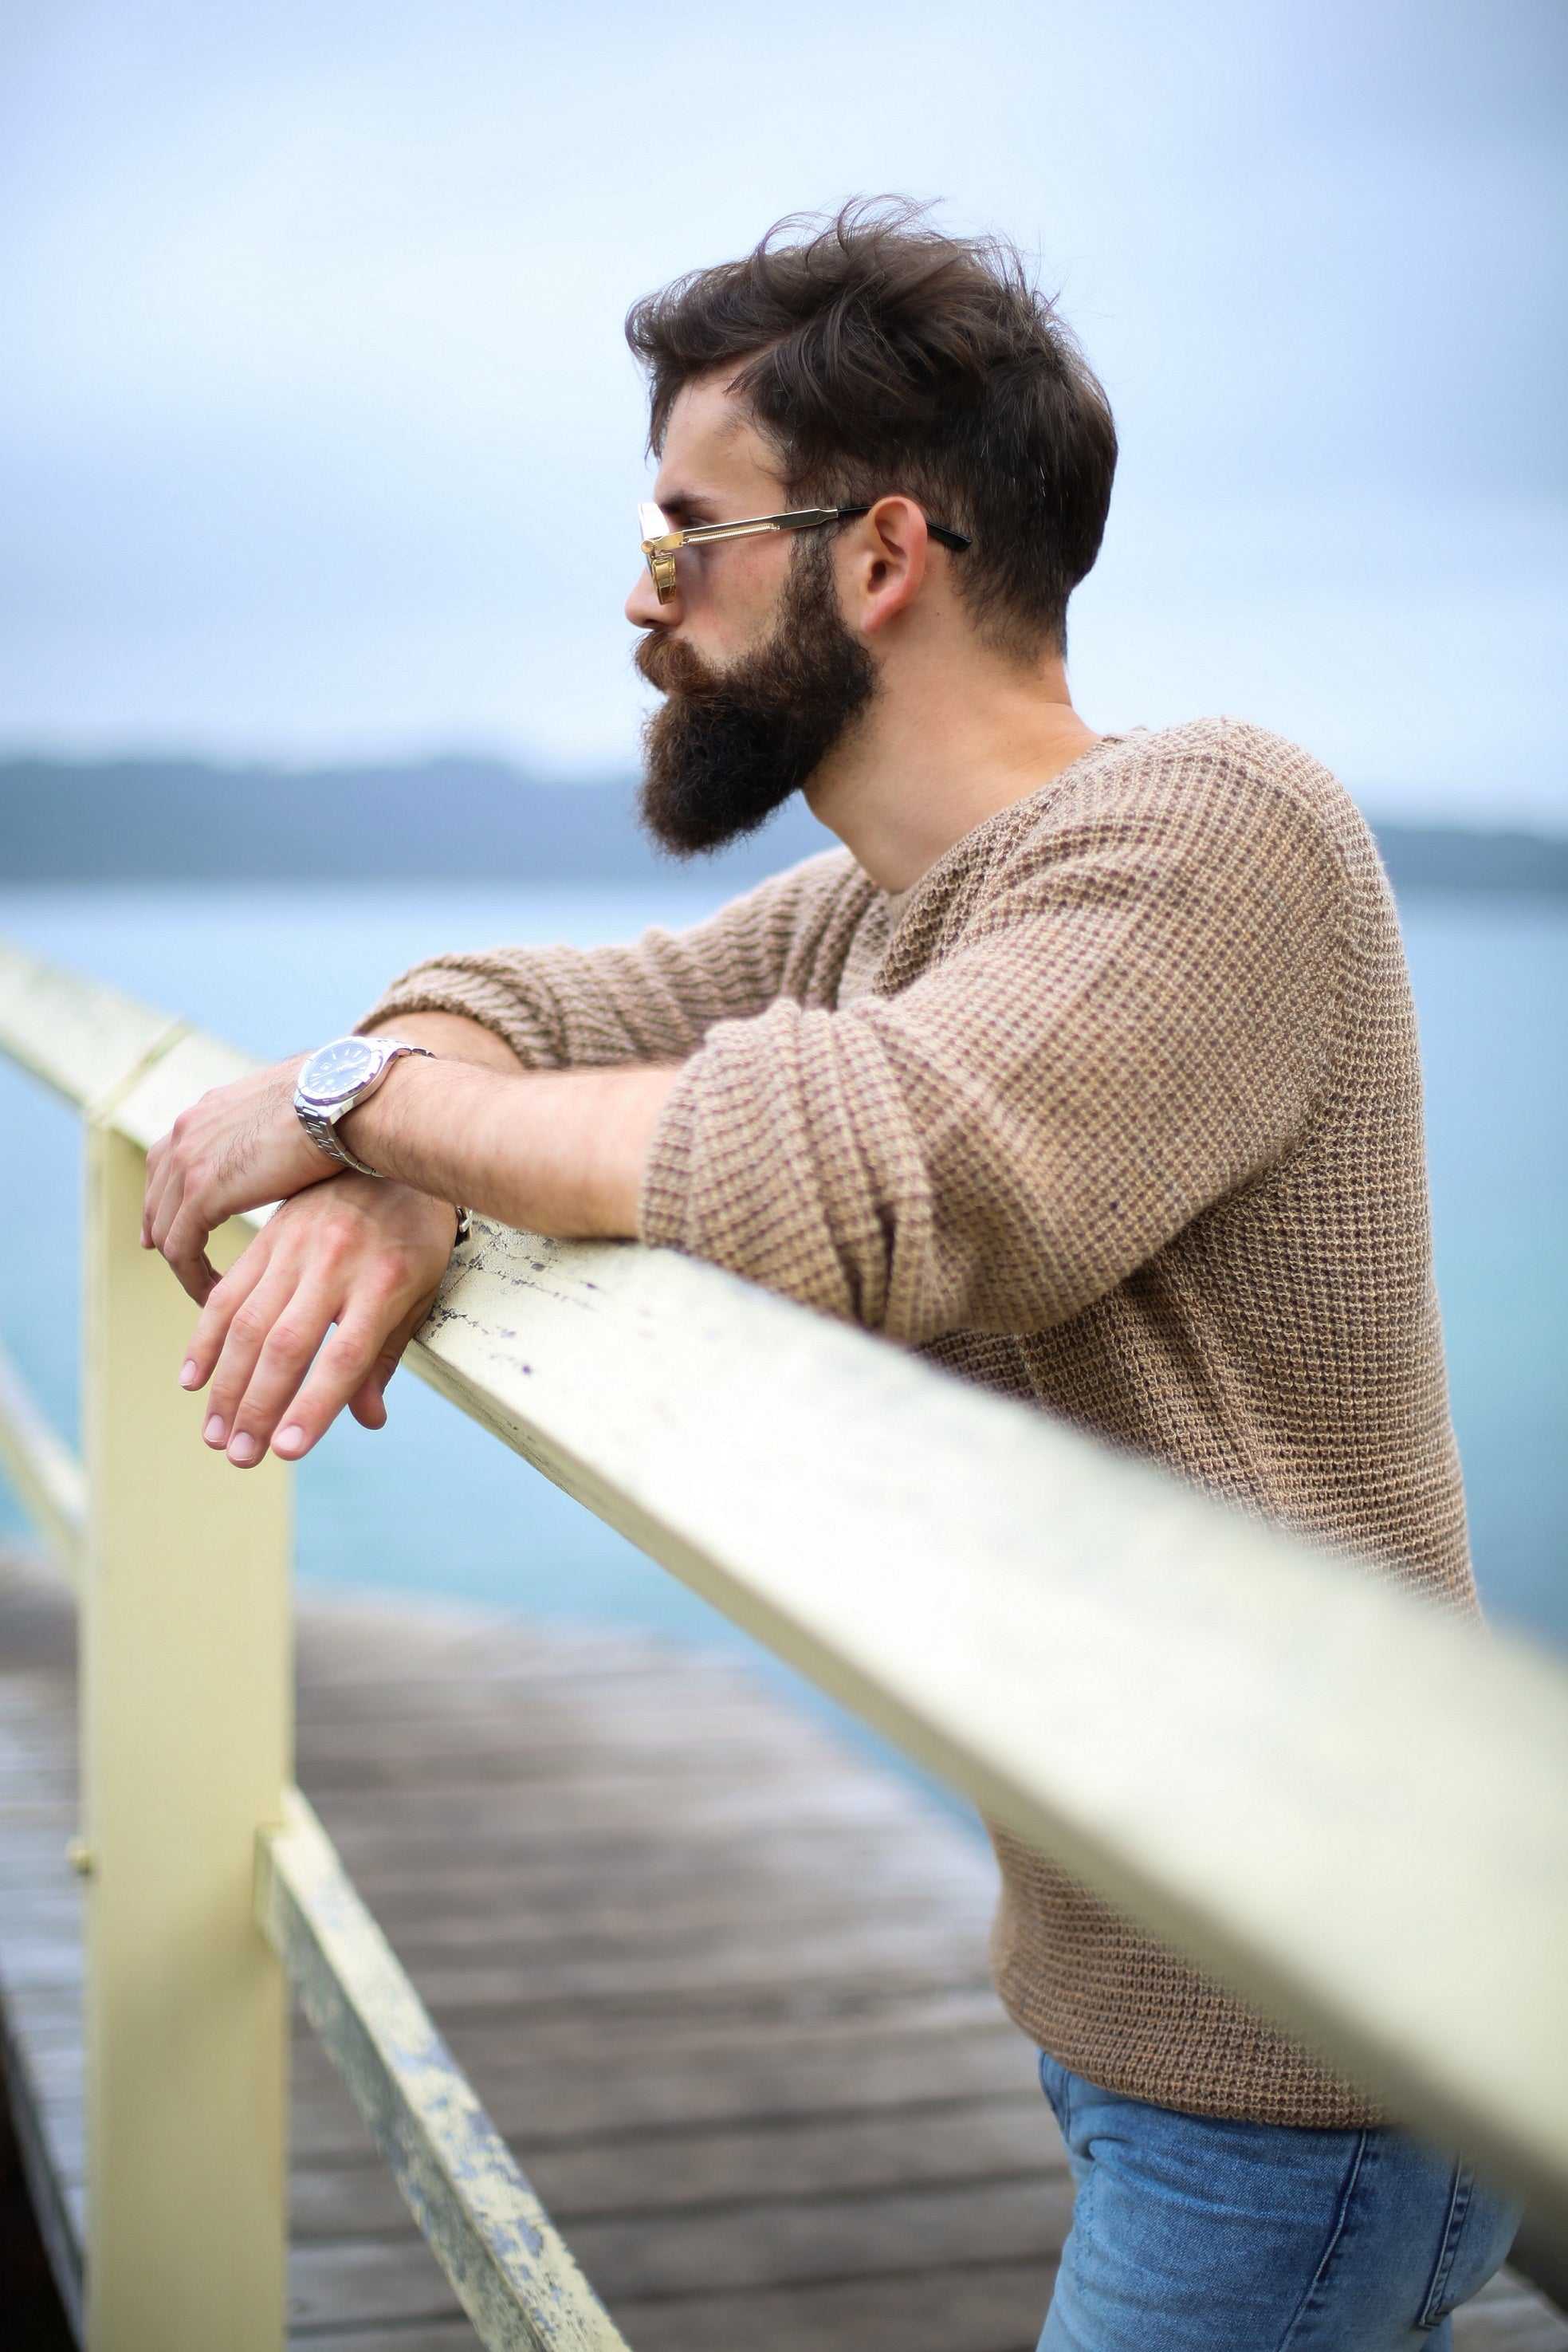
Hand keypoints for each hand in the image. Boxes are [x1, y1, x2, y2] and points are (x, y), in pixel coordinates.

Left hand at [143, 1052, 341, 1302]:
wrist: (338, 1099)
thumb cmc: (337, 1105)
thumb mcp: (291, 1114)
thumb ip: (275, 1131)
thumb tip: (297, 1139)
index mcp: (209, 1111)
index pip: (167, 1157)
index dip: (166, 1194)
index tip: (172, 1224)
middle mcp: (188, 1132)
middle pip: (157, 1194)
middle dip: (162, 1230)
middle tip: (178, 1262)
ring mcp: (188, 1162)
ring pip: (166, 1227)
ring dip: (184, 1263)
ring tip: (208, 1289)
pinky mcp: (201, 1192)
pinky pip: (181, 1248)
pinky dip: (192, 1276)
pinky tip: (214, 1293)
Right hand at [176, 1174, 462, 1467]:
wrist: (388, 1149)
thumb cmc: (413, 1233)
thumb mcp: (418, 1292)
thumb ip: (385, 1355)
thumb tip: (368, 1419)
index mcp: (383, 1283)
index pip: (343, 1357)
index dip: (313, 1406)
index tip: (287, 1451)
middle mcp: (334, 1264)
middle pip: (286, 1345)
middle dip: (257, 1406)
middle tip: (239, 1455)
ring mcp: (294, 1248)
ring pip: (247, 1323)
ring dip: (225, 1384)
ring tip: (215, 1432)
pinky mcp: (266, 1238)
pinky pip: (227, 1291)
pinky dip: (205, 1338)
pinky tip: (194, 1378)